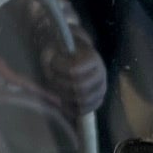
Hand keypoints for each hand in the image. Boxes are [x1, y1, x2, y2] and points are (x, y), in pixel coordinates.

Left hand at [26, 0, 108, 116]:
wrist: (68, 52)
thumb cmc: (60, 45)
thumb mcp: (56, 40)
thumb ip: (56, 46)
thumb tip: (54, 47)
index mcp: (92, 58)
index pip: (74, 71)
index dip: (59, 68)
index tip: (52, 60)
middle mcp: (101, 74)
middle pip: (77, 89)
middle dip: (60, 84)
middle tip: (52, 75)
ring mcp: (100, 89)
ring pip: (80, 102)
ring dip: (63, 95)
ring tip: (56, 84)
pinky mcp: (96, 100)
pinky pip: (83, 111)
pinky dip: (70, 108)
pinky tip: (63, 99)